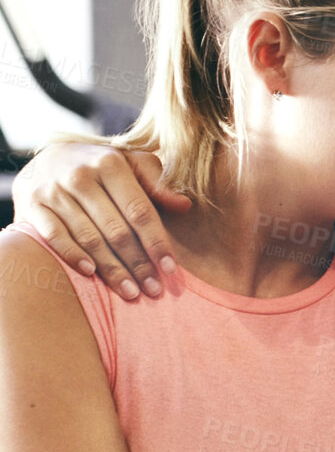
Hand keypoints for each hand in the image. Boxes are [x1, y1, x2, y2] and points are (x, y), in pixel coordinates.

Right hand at [14, 143, 188, 299]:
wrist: (46, 159)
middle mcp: (81, 176)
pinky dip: (73, 256)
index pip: (140, 211)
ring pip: (89, 238)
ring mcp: (54, 191)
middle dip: (138, 263)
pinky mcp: (32, 206)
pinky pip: (54, 237)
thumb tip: (185, 206)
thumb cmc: (100, 167)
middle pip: (116, 229)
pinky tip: (92, 273)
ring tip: (131, 292)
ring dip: (112, 269)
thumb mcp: (130, 163)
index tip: (171, 269)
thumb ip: (156, 183)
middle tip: (154, 290)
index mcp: (111, 164)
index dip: (157, 242)